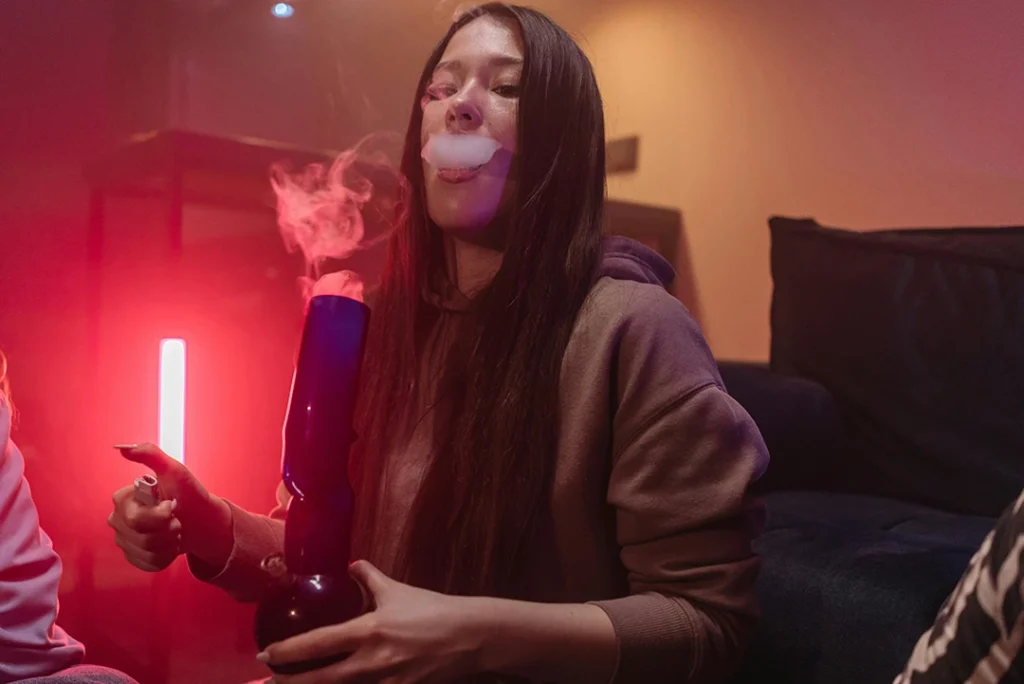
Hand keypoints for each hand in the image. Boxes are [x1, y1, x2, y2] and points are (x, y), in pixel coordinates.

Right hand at [107, 443, 232, 571]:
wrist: (201, 520)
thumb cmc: (188, 493)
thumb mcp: (174, 470)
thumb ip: (150, 454)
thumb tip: (123, 448)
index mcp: (123, 499)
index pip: (133, 517)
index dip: (159, 514)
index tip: (171, 505)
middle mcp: (118, 520)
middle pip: (140, 535)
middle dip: (167, 528)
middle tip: (176, 519)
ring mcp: (124, 540)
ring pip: (145, 550)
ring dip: (169, 541)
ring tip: (175, 530)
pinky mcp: (134, 557)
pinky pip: (148, 563)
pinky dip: (166, 556)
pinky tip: (171, 545)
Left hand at [260, 561, 484, 683]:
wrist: (470, 637)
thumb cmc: (433, 611)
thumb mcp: (398, 591)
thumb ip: (370, 579)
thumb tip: (353, 565)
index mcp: (369, 631)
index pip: (319, 644)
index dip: (289, 651)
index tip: (266, 655)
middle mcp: (372, 661)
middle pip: (321, 680)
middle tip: (266, 683)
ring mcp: (386, 682)